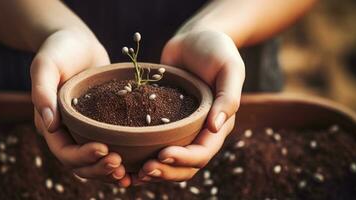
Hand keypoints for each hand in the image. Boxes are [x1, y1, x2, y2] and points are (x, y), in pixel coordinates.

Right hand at [31, 29, 130, 186]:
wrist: (76, 41)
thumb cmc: (59, 50)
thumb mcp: (45, 65)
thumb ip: (42, 92)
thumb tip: (49, 126)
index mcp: (50, 124)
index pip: (64, 152)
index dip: (83, 157)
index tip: (105, 150)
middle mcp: (67, 132)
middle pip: (81, 164)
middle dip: (99, 169)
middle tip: (120, 165)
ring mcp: (85, 130)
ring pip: (96, 162)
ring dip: (110, 172)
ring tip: (129, 173)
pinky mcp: (102, 124)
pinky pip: (111, 146)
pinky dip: (122, 159)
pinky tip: (137, 165)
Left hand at [134, 30, 244, 182]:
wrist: (196, 38)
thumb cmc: (217, 50)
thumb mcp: (229, 68)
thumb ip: (227, 97)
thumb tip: (215, 128)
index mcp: (219, 125)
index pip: (203, 152)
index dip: (184, 159)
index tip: (162, 154)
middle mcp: (201, 132)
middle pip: (186, 165)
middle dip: (167, 171)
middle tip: (145, 170)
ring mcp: (182, 129)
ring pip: (170, 161)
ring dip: (155, 170)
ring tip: (135, 173)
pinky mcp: (165, 122)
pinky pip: (155, 144)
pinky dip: (143, 156)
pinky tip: (125, 159)